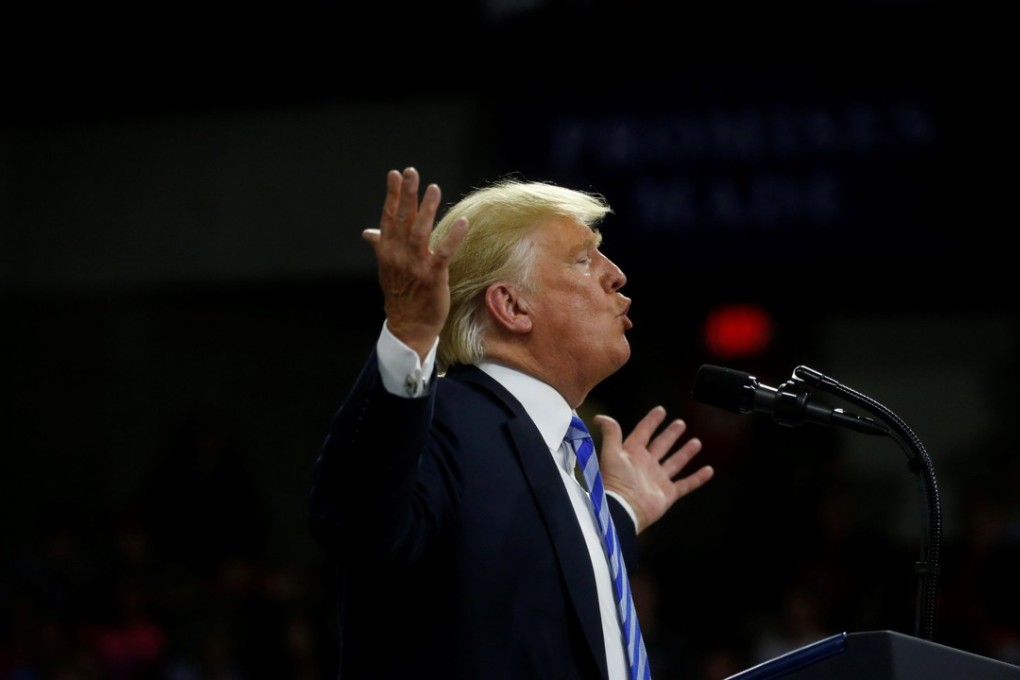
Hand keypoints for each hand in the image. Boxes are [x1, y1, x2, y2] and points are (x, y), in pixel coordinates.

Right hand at [362, 167, 468, 360]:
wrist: (408, 325)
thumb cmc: (401, 295)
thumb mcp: (386, 268)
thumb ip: (380, 246)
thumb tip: (368, 232)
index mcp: (387, 251)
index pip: (389, 217)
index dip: (393, 195)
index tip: (395, 175)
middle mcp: (399, 255)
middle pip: (403, 219)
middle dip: (407, 194)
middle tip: (412, 172)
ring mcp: (415, 266)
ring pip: (420, 232)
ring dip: (427, 209)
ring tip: (433, 188)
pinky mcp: (433, 276)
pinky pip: (444, 253)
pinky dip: (453, 237)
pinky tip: (462, 222)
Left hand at [595, 406, 713, 532]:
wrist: (623, 510)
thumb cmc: (615, 482)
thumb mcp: (611, 453)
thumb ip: (610, 433)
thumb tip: (599, 416)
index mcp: (632, 453)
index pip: (643, 432)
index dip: (651, 421)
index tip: (661, 410)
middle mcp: (646, 465)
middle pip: (661, 445)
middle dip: (670, 434)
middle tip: (680, 423)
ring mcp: (658, 479)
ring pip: (675, 462)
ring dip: (685, 452)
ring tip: (696, 442)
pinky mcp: (667, 494)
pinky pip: (686, 484)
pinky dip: (698, 478)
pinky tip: (709, 470)